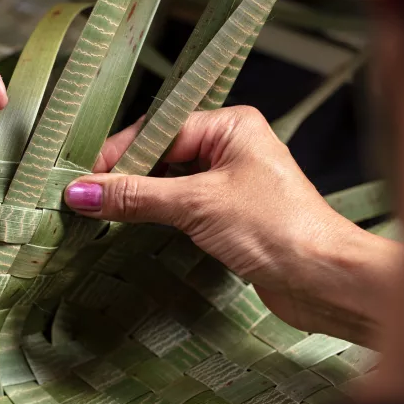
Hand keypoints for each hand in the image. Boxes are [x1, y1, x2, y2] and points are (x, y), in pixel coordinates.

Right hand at [67, 106, 401, 343]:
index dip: (119, 155)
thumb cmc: (273, 228)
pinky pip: (183, 205)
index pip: (159, 129)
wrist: (325, 279)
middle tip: (87, 200)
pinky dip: (158, 214)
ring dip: (140, 197)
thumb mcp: (195, 205)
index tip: (84, 182)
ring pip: (170, 181)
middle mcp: (231, 146)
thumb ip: (135, 196)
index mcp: (230, 125)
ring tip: (103, 214)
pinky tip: (135, 226)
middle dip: (126, 176)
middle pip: (162, 153)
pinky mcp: (231, 214)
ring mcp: (232, 181)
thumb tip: (79, 192)